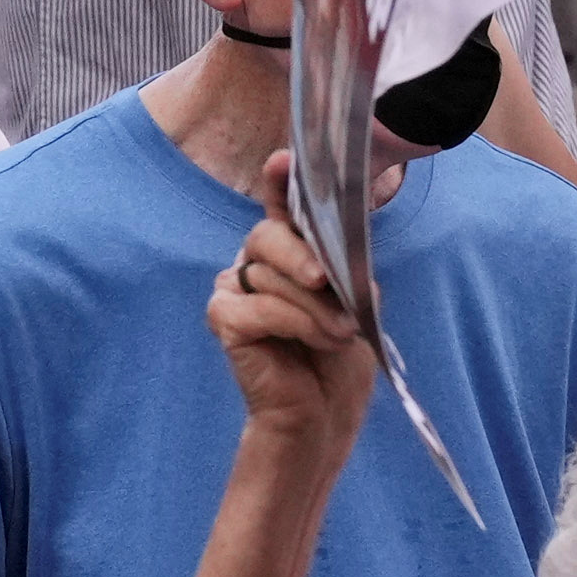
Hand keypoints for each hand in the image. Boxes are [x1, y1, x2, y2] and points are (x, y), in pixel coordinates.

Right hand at [210, 154, 378, 452]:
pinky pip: (256, 305)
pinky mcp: (223, 320)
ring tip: (338, 334)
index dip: (280, 184)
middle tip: (326, 280)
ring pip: (267, 273)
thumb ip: (340, 270)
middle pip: (267, 235)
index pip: (281, 209)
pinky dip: (293, 321)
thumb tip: (330, 258)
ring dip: (312, 305)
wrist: (323, 416)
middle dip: (301, 255)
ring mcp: (233, 290)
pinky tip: (314, 341)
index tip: (282, 160)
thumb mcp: (353, 305)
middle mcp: (254, 264)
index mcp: (286, 255)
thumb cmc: (338, 361)